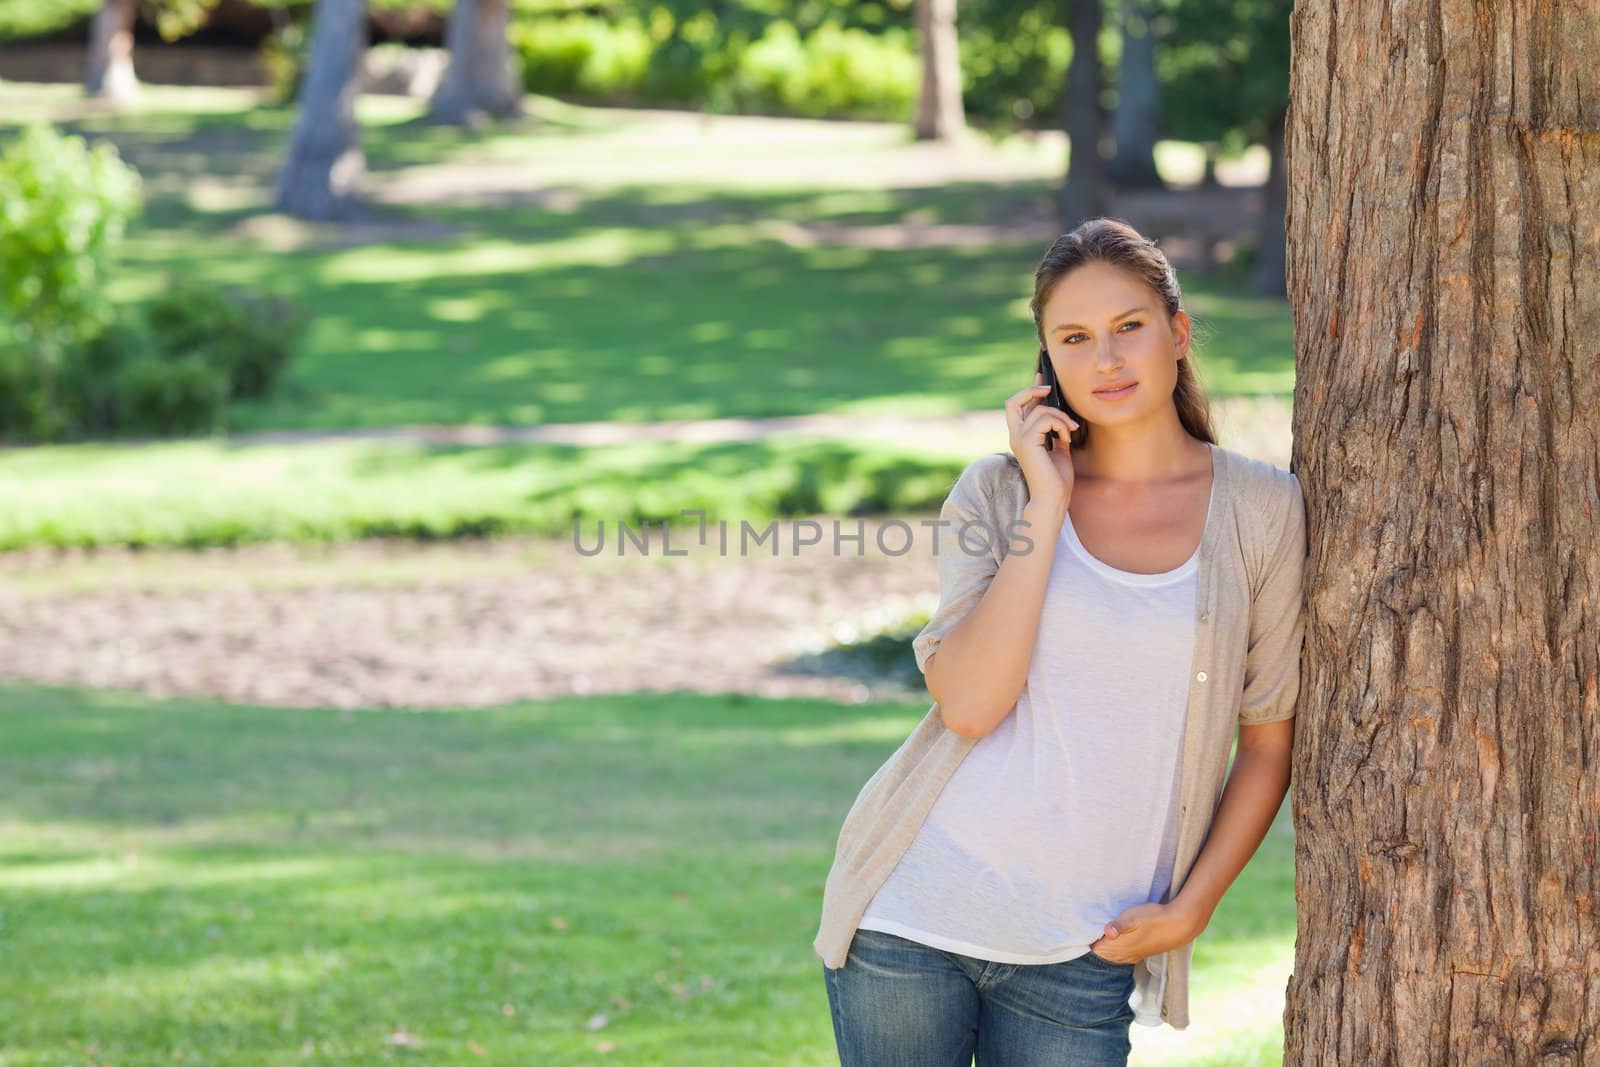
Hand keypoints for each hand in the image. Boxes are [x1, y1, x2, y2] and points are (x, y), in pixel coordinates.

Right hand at [1005, 372, 1077, 511]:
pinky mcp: (1027, 442)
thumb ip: (1056, 432)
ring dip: (1060, 416)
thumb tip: (1062, 417)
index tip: (1044, 380)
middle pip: (1014, 401)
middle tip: (1049, 388)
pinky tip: (1066, 437)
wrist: (1054, 498)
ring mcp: (1019, 439)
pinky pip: (1045, 419)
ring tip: (1070, 430)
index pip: (1019, 407)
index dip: (1030, 390)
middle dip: (1032, 389)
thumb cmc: (1057, 479)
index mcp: (1022, 438)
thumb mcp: (1059, 449)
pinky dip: (1060, 424)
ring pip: (1039, 410)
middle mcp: (1016, 436)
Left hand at [1087, 901, 1206, 964]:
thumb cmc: (1152, 918)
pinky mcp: (1137, 952)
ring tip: (1090, 939)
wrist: (1178, 924)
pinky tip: (1110, 942)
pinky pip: (1118, 955)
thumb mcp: (1133, 917)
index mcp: (1115, 948)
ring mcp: (1129, 956)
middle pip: (1097, 957)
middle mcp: (1120, 956)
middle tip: (1075, 938)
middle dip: (1087, 949)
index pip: (1090, 953)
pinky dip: (1111, 950)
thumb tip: (1108, 932)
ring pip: (1108, 957)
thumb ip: (1119, 925)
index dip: (1080, 945)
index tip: (1070, 938)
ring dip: (1100, 949)